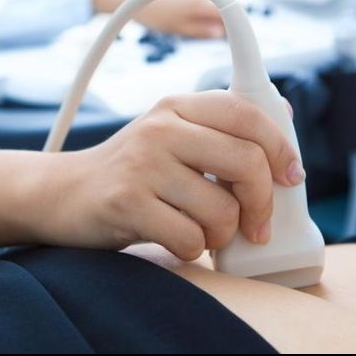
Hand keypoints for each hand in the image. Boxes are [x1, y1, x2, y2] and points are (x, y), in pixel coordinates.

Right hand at [0, 91, 304, 260]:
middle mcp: (160, 128)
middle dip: (262, 203)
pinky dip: (194, 249)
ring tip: (203, 231)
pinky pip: (191, 239)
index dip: (281, 148)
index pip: (247, 114)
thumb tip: (283, 118)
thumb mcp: (170, 135)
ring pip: (222, 210)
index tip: (291, 177)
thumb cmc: (132, 171)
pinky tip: (177, 239)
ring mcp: (142, 165)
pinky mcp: (127, 204)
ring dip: (222, 234)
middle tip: (256, 224)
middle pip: (246, 162)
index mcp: (177, 105)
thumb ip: (218, 129)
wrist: (65, 193)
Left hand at [93, 0, 224, 38]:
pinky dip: (204, 7)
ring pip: (212, 1)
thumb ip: (200, 30)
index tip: (234, 35)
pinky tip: (195, 17)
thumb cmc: (152, 14)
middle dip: (225, 18)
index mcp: (200, 2)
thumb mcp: (177, 28)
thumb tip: (220, 34)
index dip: (234, 24)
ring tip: (207, 28)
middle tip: (221, 35)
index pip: (228, 11)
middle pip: (222, 5)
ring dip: (214, 13)